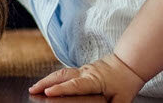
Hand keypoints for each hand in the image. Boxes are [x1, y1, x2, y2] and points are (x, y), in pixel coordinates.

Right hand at [28, 53, 144, 102]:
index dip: (60, 89)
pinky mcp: (83, 70)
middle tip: (32, 90)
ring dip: (47, 79)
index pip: (75, 85)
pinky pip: (66, 73)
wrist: (130, 62)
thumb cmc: (127, 81)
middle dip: (45, 83)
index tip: (48, 92)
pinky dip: (54, 78)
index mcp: (94, 80)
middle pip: (62, 76)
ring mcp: (83, 70)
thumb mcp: (122, 100)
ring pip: (62, 73)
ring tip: (35, 87)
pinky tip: (49, 83)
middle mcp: (86, 73)